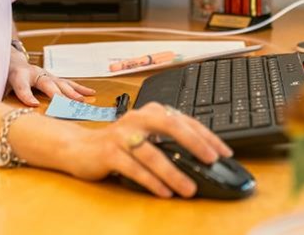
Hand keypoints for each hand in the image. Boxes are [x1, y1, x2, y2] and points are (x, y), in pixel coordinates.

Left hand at [7, 55, 94, 106]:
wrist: (10, 61)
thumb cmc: (4, 78)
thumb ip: (1, 98)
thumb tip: (3, 114)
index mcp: (17, 75)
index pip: (21, 85)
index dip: (26, 95)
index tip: (33, 105)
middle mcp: (34, 72)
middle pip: (46, 83)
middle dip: (56, 94)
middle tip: (65, 103)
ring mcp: (45, 74)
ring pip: (60, 82)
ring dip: (72, 92)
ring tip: (81, 100)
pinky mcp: (53, 77)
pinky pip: (67, 83)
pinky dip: (79, 89)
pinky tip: (90, 93)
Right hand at [61, 102, 232, 197]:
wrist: (79, 148)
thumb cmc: (118, 144)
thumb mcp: (145, 136)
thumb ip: (168, 141)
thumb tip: (202, 158)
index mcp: (151, 111)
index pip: (184, 120)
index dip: (206, 136)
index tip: (224, 152)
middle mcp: (137, 118)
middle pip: (171, 126)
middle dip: (195, 144)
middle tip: (212, 160)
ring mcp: (122, 134)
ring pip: (152, 153)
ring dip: (173, 172)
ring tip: (189, 188)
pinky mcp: (108, 152)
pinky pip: (134, 168)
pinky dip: (151, 181)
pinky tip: (164, 192)